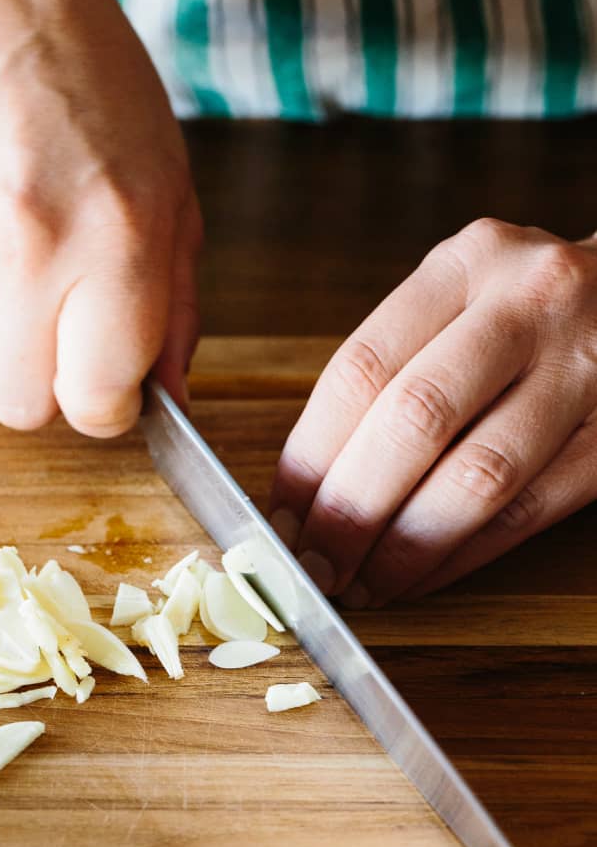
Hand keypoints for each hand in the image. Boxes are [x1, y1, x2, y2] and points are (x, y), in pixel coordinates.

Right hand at [0, 0, 200, 435]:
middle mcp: (30, 254)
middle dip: (53, 387)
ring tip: (33, 250)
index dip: (110, 407)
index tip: (117, 384)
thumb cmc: (101, 91)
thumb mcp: (173, 194)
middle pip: (23, 408)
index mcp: (116, 245)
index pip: (96, 403)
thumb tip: (168, 396)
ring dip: (12, 332)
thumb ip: (176, 307)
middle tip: (73, 333)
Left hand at [270, 219, 596, 604]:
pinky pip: (530, 509)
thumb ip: (396, 364)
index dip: (311, 453)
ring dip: (406, 546)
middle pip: (415, 419)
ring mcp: (587, 368)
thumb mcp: (464, 296)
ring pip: (478, 475)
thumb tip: (309, 481)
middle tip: (315, 563)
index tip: (281, 512)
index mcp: (468, 262)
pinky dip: (465, 554)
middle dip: (351, 508)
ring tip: (364, 584)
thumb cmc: (533, 310)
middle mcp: (529, 304)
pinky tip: (422, 577)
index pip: (363, 367)